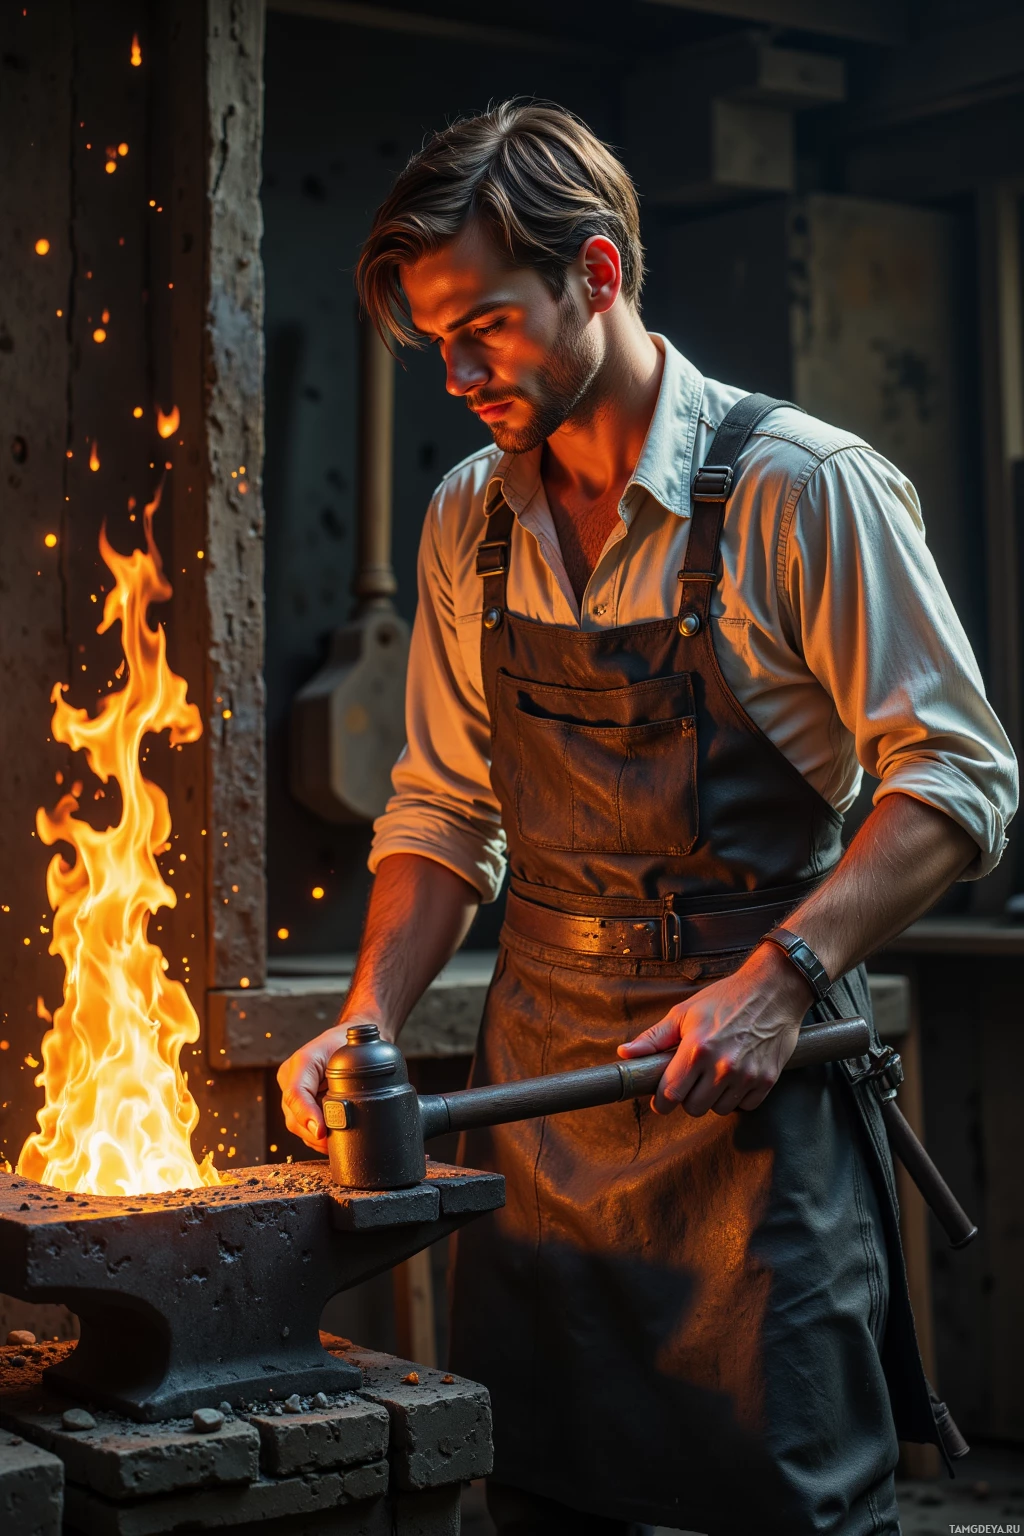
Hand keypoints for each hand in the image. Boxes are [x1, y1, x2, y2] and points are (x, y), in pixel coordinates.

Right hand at [277, 1017, 383, 1153]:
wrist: (348, 1040)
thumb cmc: (350, 1045)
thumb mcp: (349, 1056)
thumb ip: (343, 1080)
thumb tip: (341, 1116)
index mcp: (301, 1063)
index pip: (296, 1094)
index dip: (307, 1115)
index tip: (321, 1131)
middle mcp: (290, 1078)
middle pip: (294, 1117)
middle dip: (314, 1134)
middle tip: (337, 1143)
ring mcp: (291, 1093)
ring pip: (297, 1126)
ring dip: (316, 1139)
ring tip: (337, 1143)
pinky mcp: (298, 1105)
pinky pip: (303, 1128)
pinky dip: (317, 1138)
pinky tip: (332, 1141)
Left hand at [617, 944, 813, 1116]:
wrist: (773, 990)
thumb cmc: (726, 998)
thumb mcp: (684, 1012)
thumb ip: (654, 1038)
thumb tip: (625, 1054)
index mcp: (696, 1049)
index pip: (670, 1094)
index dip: (661, 1101)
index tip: (661, 1099)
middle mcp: (722, 1066)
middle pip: (693, 1107)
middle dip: (687, 1098)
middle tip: (691, 1081)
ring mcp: (747, 1075)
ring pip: (718, 1109)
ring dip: (712, 1098)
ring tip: (714, 1076)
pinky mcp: (767, 1080)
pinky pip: (745, 1106)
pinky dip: (738, 1097)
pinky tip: (735, 1077)